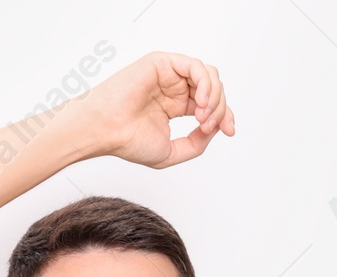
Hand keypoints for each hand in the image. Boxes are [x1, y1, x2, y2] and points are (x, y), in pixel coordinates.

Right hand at [84, 51, 236, 168]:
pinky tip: (201, 102)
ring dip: (214, 97)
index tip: (230, 132)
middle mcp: (174, 88)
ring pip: (209, 76)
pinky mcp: (163, 63)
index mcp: (176, 106)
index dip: (225, 116)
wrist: (106, 130)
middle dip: (221, 109)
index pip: (210, 104)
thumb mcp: (171, 153)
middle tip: (209, 126)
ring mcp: (169, 74)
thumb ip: (196, 143)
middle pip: (214, 90)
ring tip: (204, 115)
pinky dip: (205, 84)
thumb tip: (216, 127)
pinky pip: (196, 67)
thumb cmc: (127, 141)